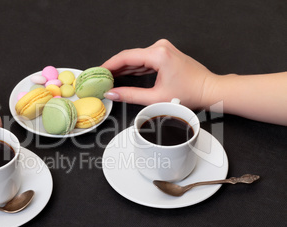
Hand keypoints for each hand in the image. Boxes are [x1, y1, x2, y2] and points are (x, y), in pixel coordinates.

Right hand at [101, 39, 216, 109]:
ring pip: (137, 58)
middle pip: (130, 56)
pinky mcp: (165, 54)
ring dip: (123, 68)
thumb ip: (130, 95)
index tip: (98, 72)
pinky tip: (124, 74)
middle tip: (101, 78)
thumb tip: (113, 94)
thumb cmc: (190, 93)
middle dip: (114, 67)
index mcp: (158, 54)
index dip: (109, 65)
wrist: (209, 90)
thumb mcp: (156, 98)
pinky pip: (145, 60)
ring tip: (109, 77)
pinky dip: (134, 67)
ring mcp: (163, 49)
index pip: (126, 57)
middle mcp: (160, 47)